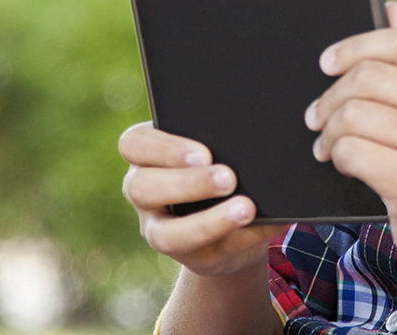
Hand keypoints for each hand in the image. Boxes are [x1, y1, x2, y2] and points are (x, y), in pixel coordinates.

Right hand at [119, 122, 288, 277]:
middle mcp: (142, 192)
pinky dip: (240, 238)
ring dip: (208, 222)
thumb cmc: (220, 161)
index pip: (134, 144)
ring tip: (246, 209)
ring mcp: (158, 228)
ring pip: (166, 235)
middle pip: (142, 188)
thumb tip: (251, 142)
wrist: (233, 212)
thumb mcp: (215, 146)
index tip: (204, 153)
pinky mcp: (187, 256)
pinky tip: (262, 225)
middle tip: (228, 179)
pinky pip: (206, 253)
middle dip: (187, 184)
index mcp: (145, 154)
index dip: (165, 149)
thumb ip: (221, 141)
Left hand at [305, 1, 396, 278]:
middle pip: (366, 77)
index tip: (326, 64)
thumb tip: (392, 7)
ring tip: (327, 145)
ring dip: (329, 132)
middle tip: (316, 117)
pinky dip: (337, 157)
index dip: (352, 48)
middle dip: (330, 98)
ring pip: (352, 115)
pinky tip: (342, 164)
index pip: (395, 43)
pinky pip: (351, 151)